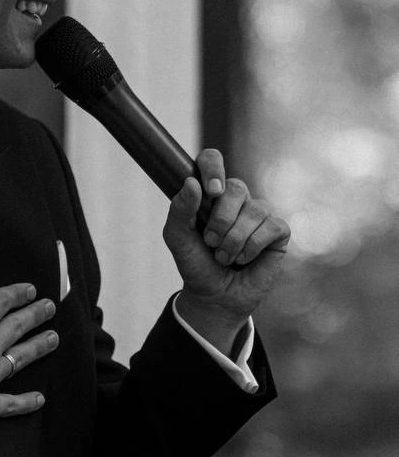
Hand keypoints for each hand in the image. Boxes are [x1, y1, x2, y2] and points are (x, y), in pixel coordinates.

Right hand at [0, 235, 58, 452]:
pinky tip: (40, 399)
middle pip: (16, 327)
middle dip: (33, 315)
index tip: (30, 289)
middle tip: (50, 308)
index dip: (14, 294)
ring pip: (19, 358)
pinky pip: (11, 402)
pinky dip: (25, 401)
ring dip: (36, 348)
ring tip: (53, 339)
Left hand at [163, 148, 289, 350]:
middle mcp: (236, 198)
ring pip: (253, 210)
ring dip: (233, 240)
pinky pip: (270, 227)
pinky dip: (252, 247)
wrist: (214, 297)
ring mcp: (259, 213)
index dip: (213, 168)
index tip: (211, 191)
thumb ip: (179, 210)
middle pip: (235, 188)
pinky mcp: (277, 231)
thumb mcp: (178, 239)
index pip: (212, 159)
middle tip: (210, 243)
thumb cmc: (196, 264)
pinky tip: (244, 259)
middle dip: (219, 220)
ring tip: (224, 257)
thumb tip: (192, 183)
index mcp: (210, 193)